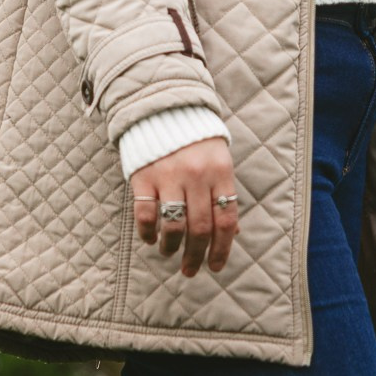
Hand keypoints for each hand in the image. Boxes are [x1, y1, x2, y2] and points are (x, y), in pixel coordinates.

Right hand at [130, 137, 238, 277]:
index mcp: (220, 173)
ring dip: (172, 247)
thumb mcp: (218, 162)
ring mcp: (169, 175)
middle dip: (196, 256)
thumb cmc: (196, 140)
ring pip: (174, 225)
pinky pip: (146, 213)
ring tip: (169, 253)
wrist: (163, 106)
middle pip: (200, 228)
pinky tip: (150, 239)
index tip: (215, 267)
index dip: (222, 249)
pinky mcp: (144, 175)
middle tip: (191, 270)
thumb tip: (232, 233)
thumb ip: (223, 195)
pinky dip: (148, 232)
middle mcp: (197, 176)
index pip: (225, 220)